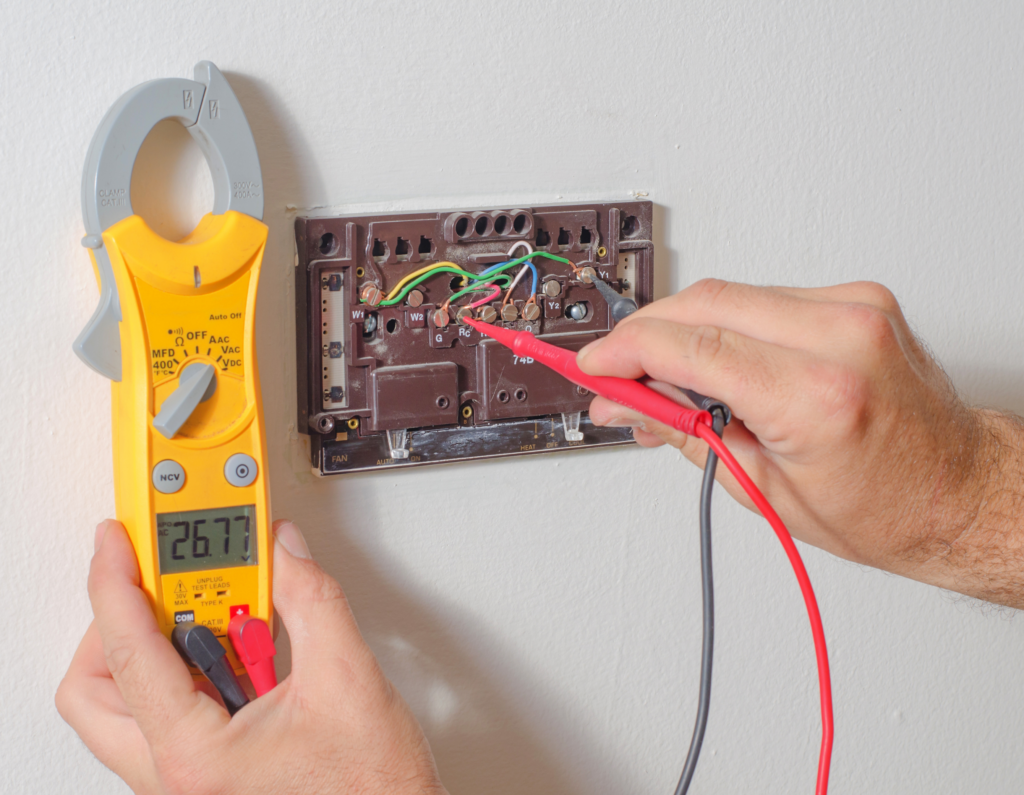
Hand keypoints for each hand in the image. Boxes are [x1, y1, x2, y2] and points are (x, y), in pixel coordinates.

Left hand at [56, 520, 446, 794]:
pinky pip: (164, 714)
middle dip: (115, 623)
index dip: (116, 584)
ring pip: (124, 704)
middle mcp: (176, 774)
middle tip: (153, 579)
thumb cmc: (370, 790)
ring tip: (209, 610)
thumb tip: (284, 553)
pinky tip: (234, 647)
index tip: (117, 541)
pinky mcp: (203, 773)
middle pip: (95, 689)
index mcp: (196, 756)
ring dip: (154, 646)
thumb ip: (311, 599)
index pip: (129, 653)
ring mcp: (185, 777)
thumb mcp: (346, 678)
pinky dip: (187, 669)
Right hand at [577, 279, 1022, 604]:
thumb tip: (626, 402)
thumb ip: (683, 431)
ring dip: (685, 329)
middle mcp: (843, 337)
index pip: (691, 347)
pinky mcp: (858, 298)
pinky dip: (727, 324)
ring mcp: (855, 309)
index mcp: (818, 396)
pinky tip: (718, 360)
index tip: (596, 364)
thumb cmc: (885, 507)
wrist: (958, 491)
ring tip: (669, 380)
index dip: (626, 351)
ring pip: (731, 294)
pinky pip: (764, 296)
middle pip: (704, 303)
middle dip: (646, 334)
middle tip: (618, 373)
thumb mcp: (764, 488)